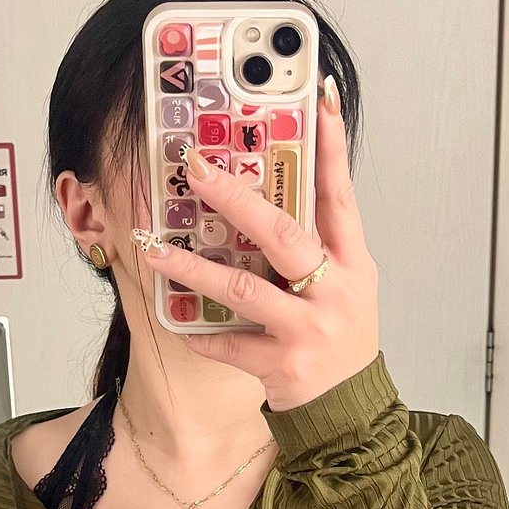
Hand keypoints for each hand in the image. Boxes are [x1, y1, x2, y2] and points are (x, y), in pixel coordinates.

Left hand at [132, 75, 379, 412]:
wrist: (349, 406)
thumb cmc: (340, 333)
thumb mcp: (347, 282)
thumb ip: (320, 240)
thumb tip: (274, 188)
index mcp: (353, 264)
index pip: (341, 196)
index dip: (332, 148)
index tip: (318, 101)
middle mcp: (333, 292)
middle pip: (283, 236)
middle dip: (236, 201)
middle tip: (199, 171)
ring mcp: (307, 330)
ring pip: (243, 289)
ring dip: (193, 269)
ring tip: (154, 249)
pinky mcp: (281, 365)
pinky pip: (229, 342)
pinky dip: (200, 332)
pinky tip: (177, 320)